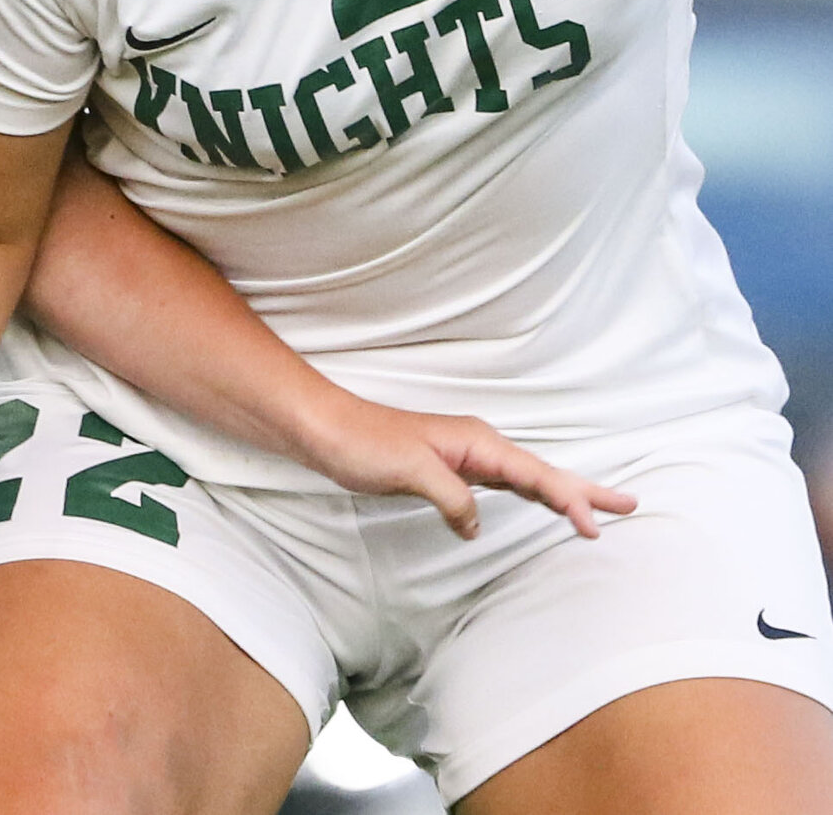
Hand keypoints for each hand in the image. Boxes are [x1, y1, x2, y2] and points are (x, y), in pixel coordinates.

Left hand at [298, 390, 635, 539]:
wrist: (325, 429)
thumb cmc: (364, 443)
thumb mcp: (412, 471)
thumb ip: (452, 499)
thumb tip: (474, 526)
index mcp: (476, 442)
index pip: (534, 476)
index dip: (567, 501)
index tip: (595, 527)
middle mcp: (477, 446)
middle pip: (543, 471)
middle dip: (585, 489)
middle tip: (630, 504)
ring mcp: (464, 457)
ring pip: (525, 478)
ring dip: (561, 492)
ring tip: (595, 508)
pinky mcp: (447, 470)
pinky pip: (501, 485)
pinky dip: (526, 495)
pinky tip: (533, 505)